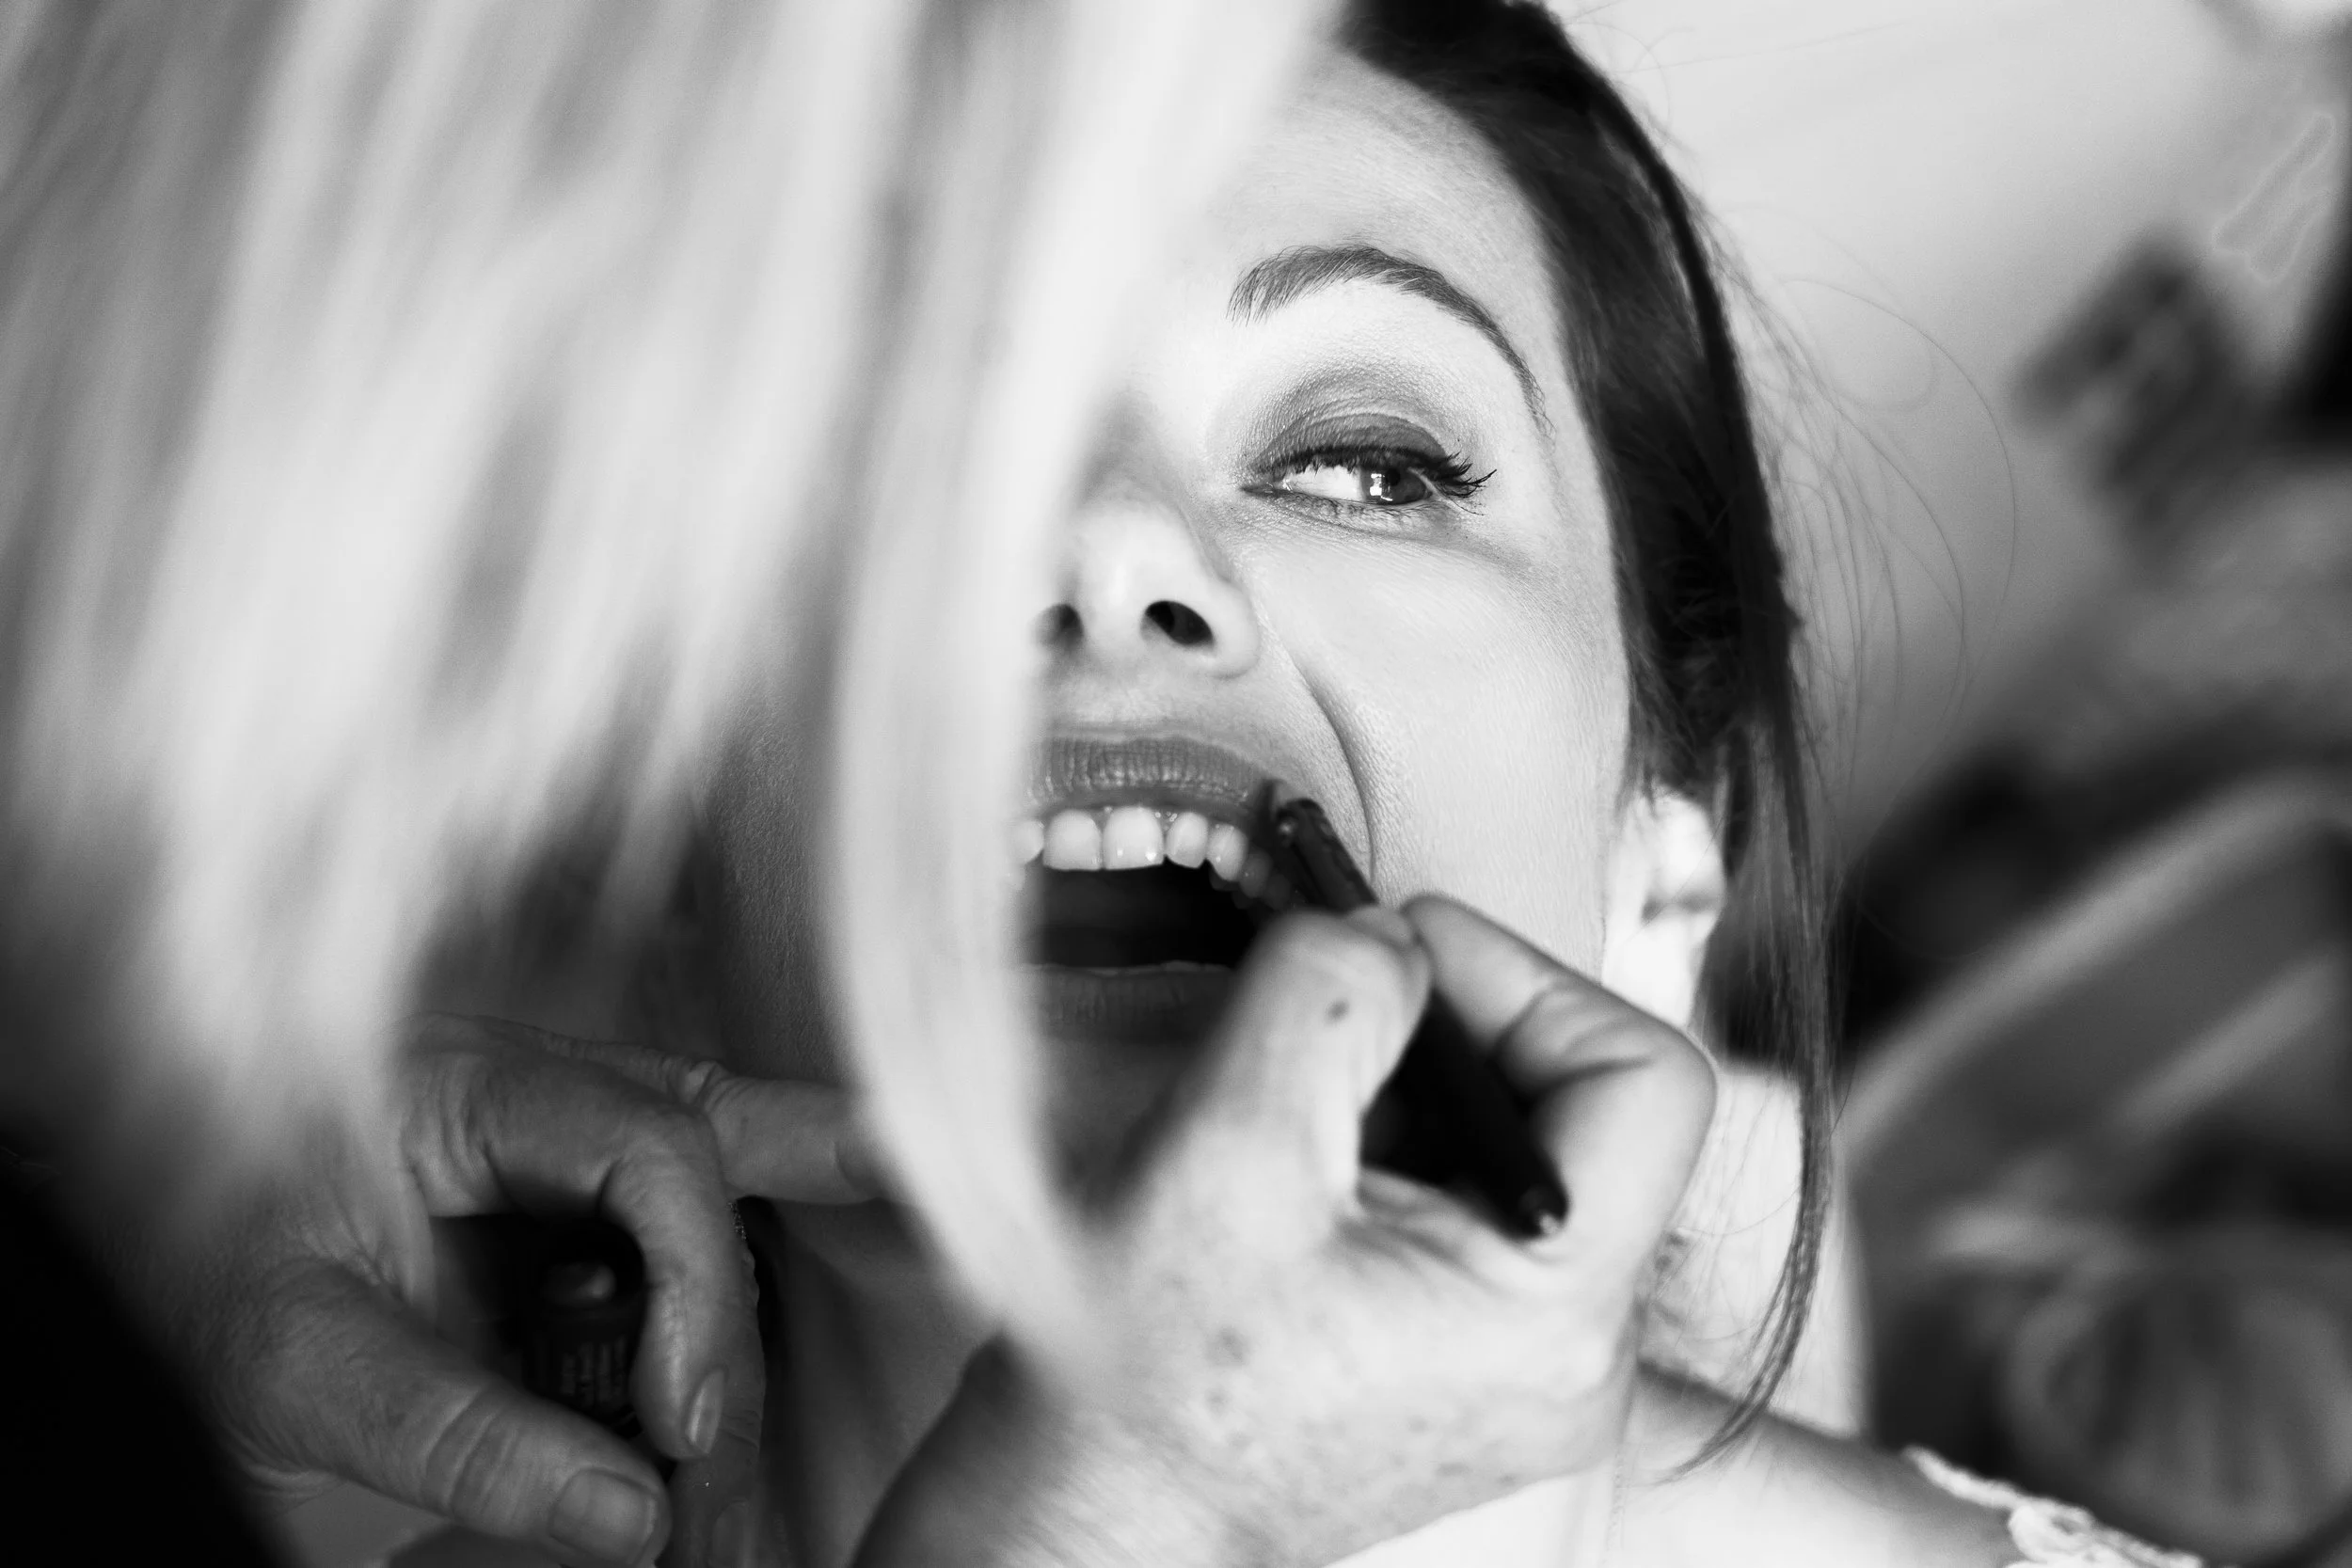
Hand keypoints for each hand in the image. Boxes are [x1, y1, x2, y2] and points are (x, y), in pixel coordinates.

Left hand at [139, 1014, 868, 1567]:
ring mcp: (563, 1141)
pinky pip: (679, 1239)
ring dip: (746, 1306)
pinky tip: (731, 1402)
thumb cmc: (200, 1257)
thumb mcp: (293, 1362)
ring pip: (722, 1179)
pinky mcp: (567, 1208)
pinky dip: (711, 1325)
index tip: (684, 1427)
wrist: (142, 1213)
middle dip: (791, 1231)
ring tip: (742, 1442)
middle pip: (724, 1127)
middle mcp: (542, 1091)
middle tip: (814, 1353)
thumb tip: (632, 1516)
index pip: (651, 1147)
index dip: (698, 1287)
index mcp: (470, 1083)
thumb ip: (456, 1432)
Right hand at [859, 894, 1717, 1567]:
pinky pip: (1477, 1204)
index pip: (1646, 1077)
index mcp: (1556, 1314)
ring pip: (1524, 1146)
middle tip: (1334, 1010)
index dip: (1526, 980)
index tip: (1399, 958)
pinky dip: (1399, 1146)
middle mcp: (1580, 1356)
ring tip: (1298, 1100)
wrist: (1097, 1514)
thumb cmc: (1146, 1373)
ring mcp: (1534, 1368)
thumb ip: (1327, 994)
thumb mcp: (1225, 1144)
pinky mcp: (1479, 1363)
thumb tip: (1389, 934)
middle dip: (1456, 1025)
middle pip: (1584, 1104)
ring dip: (1415, 1083)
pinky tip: (1304, 1166)